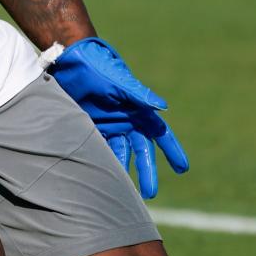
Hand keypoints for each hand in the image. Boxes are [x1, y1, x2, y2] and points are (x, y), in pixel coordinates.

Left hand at [49, 37, 188, 198]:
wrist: (73, 61)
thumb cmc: (101, 68)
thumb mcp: (121, 81)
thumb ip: (140, 95)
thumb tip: (164, 107)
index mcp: (139, 111)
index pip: (161, 135)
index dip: (172, 151)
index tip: (182, 169)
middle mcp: (128, 121)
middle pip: (142, 152)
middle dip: (147, 172)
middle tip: (150, 194)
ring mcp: (110, 126)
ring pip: (121, 155)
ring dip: (123, 172)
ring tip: (123, 193)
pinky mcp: (91, 128)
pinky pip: (100, 150)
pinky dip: (102, 163)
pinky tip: (101, 179)